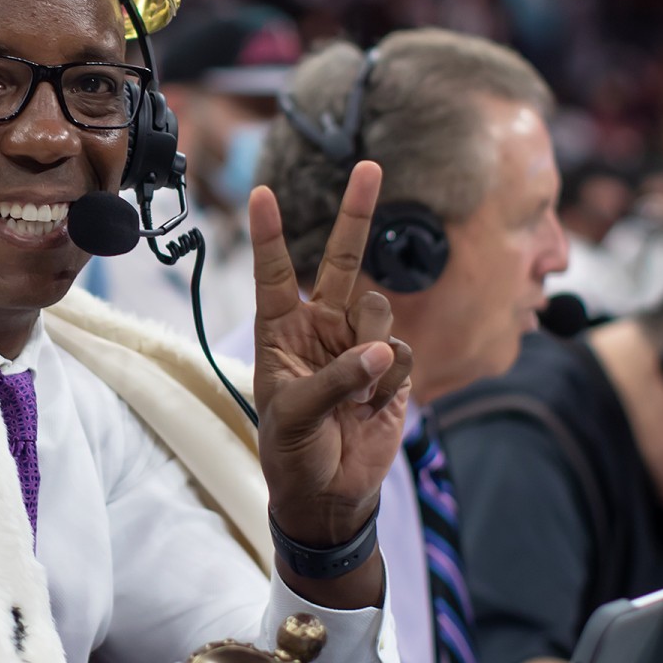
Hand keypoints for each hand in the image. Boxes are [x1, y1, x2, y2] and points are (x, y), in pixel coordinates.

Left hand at [249, 162, 412, 601]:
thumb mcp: (294, 417)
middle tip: (370, 167)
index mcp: (282, 331)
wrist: (330, 496)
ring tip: (357, 383)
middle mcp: (322, 328)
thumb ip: (335, 379)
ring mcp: (360, 345)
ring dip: (372, 342)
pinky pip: (402, 354)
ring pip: (381, 310)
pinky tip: (373, 406)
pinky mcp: (392, 370)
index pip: (276, 273)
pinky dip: (391, 380)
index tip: (260, 192)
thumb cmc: (292, 453)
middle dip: (358, 213)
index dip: (270, 234)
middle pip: (345, 260)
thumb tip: (382, 351)